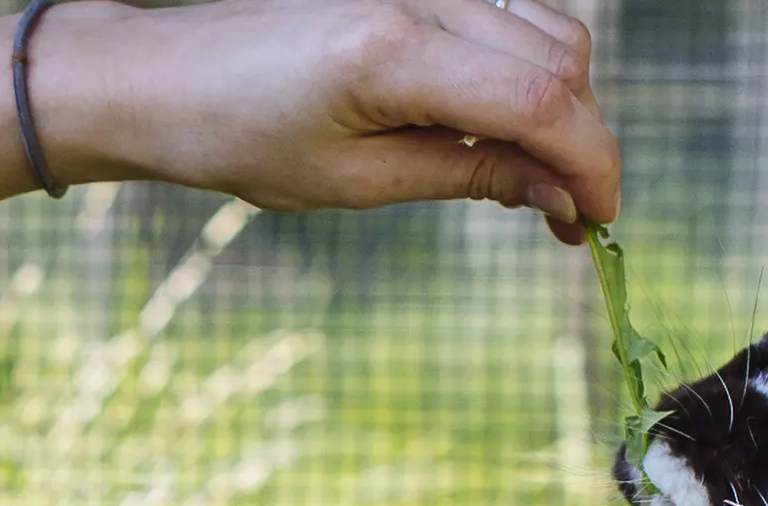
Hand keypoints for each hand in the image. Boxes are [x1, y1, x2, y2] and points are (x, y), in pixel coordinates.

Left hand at [30, 0, 618, 241]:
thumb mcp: (355, 181)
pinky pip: (510, 17)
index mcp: (395, 52)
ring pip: (547, 31)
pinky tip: (498, 130)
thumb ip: (467, 176)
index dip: (591, 164)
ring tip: (532, 181)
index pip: (541, 99)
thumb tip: (560, 195)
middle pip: (560, 60)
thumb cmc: (241, 136)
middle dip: (582, 144)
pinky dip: (527, 72)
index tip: (601, 223)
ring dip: (560, 107)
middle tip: (568, 221)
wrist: (167, 76)